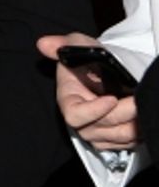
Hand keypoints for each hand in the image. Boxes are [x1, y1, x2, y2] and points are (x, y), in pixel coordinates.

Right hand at [37, 33, 140, 148]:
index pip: (74, 115)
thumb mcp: (79, 46)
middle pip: (102, 126)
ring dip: (133, 124)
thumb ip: (64, 45)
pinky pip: (126, 143)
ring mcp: (95, 132)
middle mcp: (80, 120)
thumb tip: (43, 44)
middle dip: (124, 113)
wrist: (104, 72)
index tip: (112, 98)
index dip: (93, 111)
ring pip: (117, 136)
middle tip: (139, 99)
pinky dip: (136, 133)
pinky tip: (141, 117)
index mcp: (68, 100)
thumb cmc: (90, 60)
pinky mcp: (110, 140)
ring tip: (143, 106)